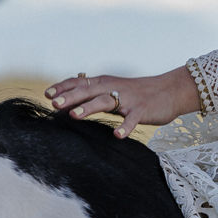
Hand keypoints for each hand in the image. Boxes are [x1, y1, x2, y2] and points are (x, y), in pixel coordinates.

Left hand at [46, 66, 201, 138]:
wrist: (169, 91)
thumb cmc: (138, 93)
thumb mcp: (113, 90)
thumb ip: (93, 94)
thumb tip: (67, 102)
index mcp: (104, 83)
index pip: (80, 82)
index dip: (64, 87)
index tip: (47, 94)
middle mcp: (113, 88)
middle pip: (88, 91)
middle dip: (70, 97)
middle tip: (54, 103)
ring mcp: (127, 100)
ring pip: (105, 102)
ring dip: (88, 107)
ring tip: (74, 115)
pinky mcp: (141, 111)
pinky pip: (132, 120)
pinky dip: (125, 127)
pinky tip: (117, 135)